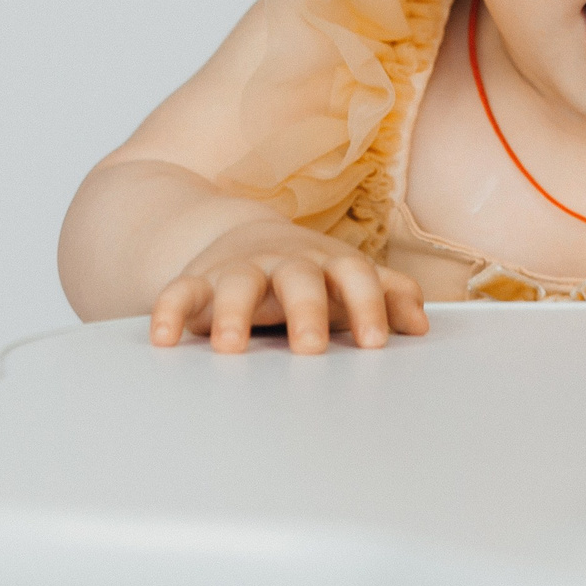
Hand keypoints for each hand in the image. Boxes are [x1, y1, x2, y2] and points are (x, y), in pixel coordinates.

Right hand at [149, 220, 428, 354]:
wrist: (246, 237)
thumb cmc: (311, 272)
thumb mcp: (350, 279)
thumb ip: (389, 296)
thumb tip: (421, 326)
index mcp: (327, 263)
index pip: (354, 277)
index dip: (367, 306)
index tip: (376, 343)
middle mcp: (285, 262)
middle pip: (299, 279)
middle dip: (305, 312)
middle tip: (311, 349)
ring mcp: (240, 270)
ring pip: (237, 285)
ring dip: (233, 314)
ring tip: (231, 348)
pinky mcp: (199, 281)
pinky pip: (180, 293)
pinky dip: (169, 311)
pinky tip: (163, 339)